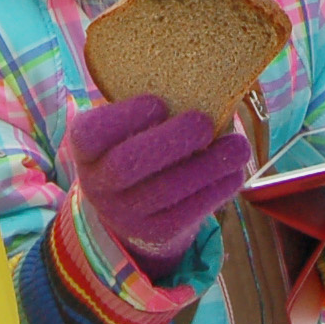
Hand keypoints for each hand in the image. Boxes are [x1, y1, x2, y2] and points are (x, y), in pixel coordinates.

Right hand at [68, 94, 252, 279]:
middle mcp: (97, 184)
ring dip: (208, 166)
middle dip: (170, 141)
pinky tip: (234, 170)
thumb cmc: (141, 146)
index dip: (123, 117)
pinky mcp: (155, 233)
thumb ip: (157, 107)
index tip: (158, 103)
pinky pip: (188, 212)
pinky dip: (217, 189)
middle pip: (126, 166)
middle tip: (204, 123)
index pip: (90, 134)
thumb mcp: (132, 127)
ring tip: (238, 146)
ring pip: (166, 190)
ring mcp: (124, 214)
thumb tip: (211, 90)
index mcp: (86, 148)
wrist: (135, 209)